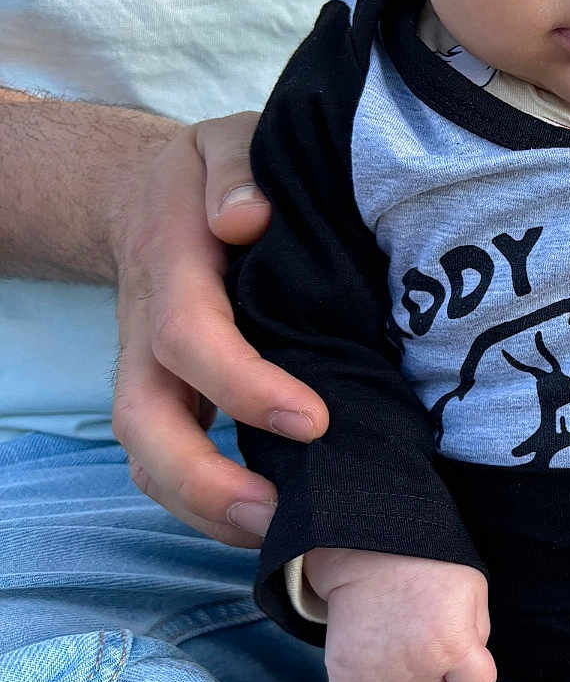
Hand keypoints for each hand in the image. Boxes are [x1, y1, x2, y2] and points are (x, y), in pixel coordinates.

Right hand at [111, 112, 327, 546]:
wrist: (150, 197)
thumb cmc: (209, 176)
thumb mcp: (223, 142)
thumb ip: (235, 167)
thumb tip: (245, 216)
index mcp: (171, 272)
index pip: (190, 339)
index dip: (243, 386)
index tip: (313, 419)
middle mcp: (149, 335)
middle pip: (143, 425)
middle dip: (202, 481)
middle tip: (278, 518)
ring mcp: (154, 375)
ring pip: (148, 458)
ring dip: (203, 510)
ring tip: (279, 539)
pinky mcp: (174, 399)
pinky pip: (171, 462)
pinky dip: (211, 504)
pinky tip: (277, 522)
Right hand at [306, 549, 496, 681]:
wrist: (371, 544)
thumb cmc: (428, 564)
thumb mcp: (473, 589)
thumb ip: (477, 632)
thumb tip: (469, 663)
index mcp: (454, 646)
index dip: (470, 674)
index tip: (460, 658)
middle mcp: (418, 667)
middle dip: (430, 670)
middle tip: (418, 634)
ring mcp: (378, 672)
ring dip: (395, 681)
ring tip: (392, 644)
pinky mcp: (343, 669)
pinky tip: (366, 661)